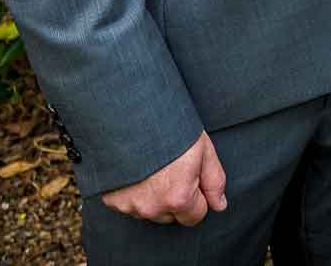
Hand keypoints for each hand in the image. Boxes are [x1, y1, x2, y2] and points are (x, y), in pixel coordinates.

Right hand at [100, 131, 227, 225]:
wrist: (128, 114)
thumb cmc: (170, 128)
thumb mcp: (203, 150)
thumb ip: (214, 181)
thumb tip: (219, 205)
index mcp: (178, 198)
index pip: (196, 216)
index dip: (198, 196)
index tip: (192, 176)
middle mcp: (152, 207)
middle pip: (172, 216)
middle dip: (175, 198)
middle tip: (172, 168)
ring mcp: (128, 205)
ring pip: (149, 210)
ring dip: (153, 196)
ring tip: (153, 166)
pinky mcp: (111, 200)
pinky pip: (128, 204)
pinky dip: (133, 192)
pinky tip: (136, 169)